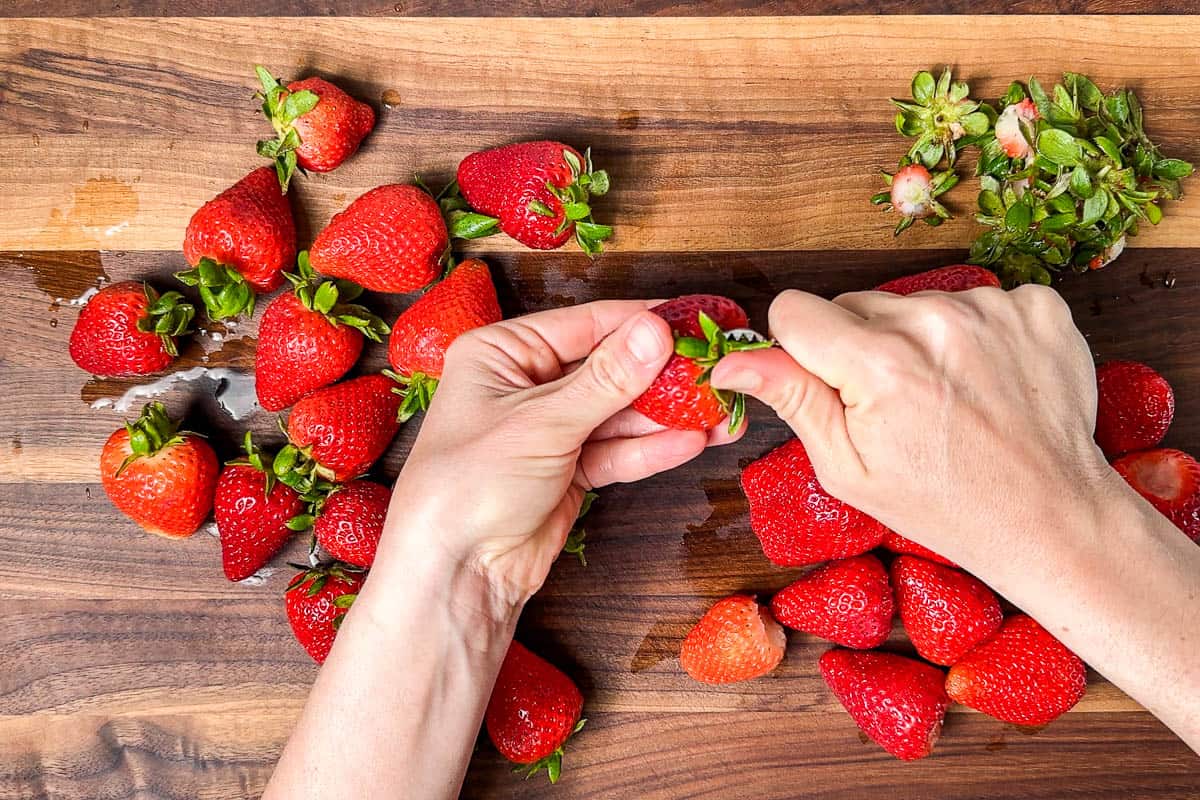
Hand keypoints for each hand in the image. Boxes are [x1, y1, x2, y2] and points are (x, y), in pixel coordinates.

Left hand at [381, 300, 741, 610]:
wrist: (454, 574)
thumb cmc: (469, 485)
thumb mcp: (542, 422)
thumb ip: (606, 378)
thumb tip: (656, 330)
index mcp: (500, 353)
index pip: (584, 325)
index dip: (641, 322)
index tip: (695, 321)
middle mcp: (523, 385)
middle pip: (606, 369)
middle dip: (661, 375)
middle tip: (716, 370)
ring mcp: (548, 431)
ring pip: (617, 413)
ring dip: (665, 416)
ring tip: (721, 411)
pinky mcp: (567, 472)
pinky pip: (615, 451)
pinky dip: (649, 449)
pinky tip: (691, 442)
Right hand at [710, 285, 1114, 564]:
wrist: (1050, 516)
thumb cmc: (943, 503)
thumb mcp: (847, 468)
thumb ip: (791, 398)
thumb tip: (729, 361)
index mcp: (879, 363)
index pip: (796, 310)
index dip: (801, 349)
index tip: (829, 383)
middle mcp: (934, 322)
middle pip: (856, 302)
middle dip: (860, 345)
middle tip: (894, 403)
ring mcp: (994, 309)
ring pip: (914, 300)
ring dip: (918, 338)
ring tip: (946, 395)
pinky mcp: (1038, 307)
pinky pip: (975, 299)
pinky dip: (975, 333)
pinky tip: (985, 380)